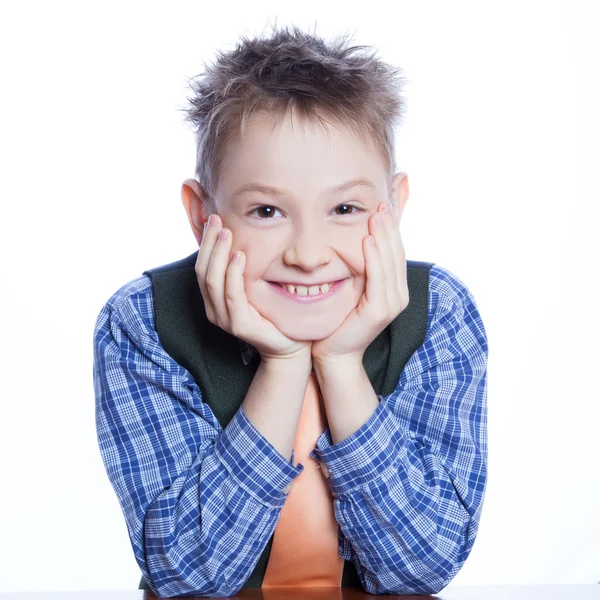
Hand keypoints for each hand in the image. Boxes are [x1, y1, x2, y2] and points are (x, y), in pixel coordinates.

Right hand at [196, 214, 311, 361]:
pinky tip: (240, 256)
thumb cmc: (274, 314)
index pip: (203, 267)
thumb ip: (244, 270)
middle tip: (217, 220)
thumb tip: (243, 239)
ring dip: (220, 254)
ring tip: (227, 233)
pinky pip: (232, 295)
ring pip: (213, 281)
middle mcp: (214, 310)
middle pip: (203, 271)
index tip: (212, 220)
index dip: (206, 243)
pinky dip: (233, 274)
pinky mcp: (239, 325)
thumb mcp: (255, 288)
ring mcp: (225, 319)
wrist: (290, 345)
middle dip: (209, 243)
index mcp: (215, 300)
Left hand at [311, 200, 408, 363]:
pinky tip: (367, 241)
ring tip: (377, 214)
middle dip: (390, 226)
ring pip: (389, 262)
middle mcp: (398, 294)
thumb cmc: (339, 318)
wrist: (333, 351)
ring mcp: (392, 304)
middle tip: (382, 202)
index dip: (391, 228)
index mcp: (394, 287)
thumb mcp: (352, 286)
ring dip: (383, 237)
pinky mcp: (379, 311)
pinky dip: (373, 258)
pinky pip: (378, 279)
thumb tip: (357, 240)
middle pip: (396, 253)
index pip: (395, 251)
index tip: (383, 204)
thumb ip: (359, 266)